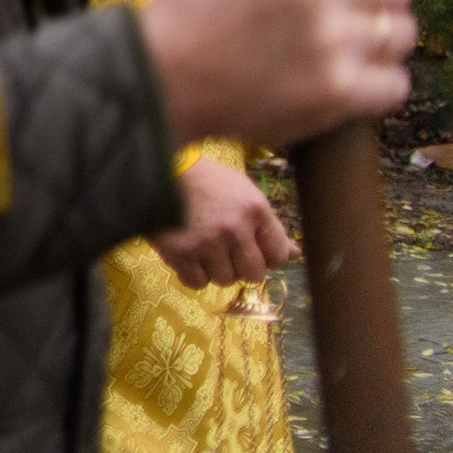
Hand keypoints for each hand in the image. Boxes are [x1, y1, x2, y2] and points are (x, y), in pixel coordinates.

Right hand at [138, 0, 415, 148]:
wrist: (162, 75)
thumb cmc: (191, 5)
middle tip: (352, 1)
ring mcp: (334, 43)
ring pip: (404, 32)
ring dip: (379, 36)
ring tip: (344, 41)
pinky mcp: (338, 93)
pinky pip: (395, 81)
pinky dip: (376, 80)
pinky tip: (345, 74)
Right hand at [150, 157, 297, 287]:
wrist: (157, 169)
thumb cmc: (205, 180)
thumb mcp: (243, 192)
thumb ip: (269, 225)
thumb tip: (296, 253)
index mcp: (255, 210)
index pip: (279, 255)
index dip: (265, 254)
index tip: (251, 247)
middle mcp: (234, 229)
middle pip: (254, 274)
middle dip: (242, 266)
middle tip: (226, 250)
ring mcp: (207, 243)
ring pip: (225, 280)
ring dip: (216, 269)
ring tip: (203, 247)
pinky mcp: (180, 253)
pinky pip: (197, 283)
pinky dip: (193, 274)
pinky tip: (188, 254)